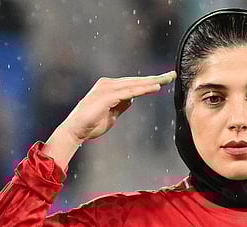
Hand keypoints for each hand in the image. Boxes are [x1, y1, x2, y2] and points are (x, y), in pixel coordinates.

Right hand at [45, 71, 175, 168]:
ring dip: (151, 82)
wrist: (75, 131)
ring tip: (167, 79)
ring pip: (134, 84)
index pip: (132, 83)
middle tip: (172, 75)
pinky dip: (143, 89)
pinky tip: (155, 88)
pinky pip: (129, 91)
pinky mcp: (107, 95)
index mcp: (108, 88)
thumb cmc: (90, 125)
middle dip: (154, 78)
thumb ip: (121, 105)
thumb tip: (132, 99)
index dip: (148, 82)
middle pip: (135, 80)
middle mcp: (107, 84)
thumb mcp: (112, 114)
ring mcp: (107, 88)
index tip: (164, 81)